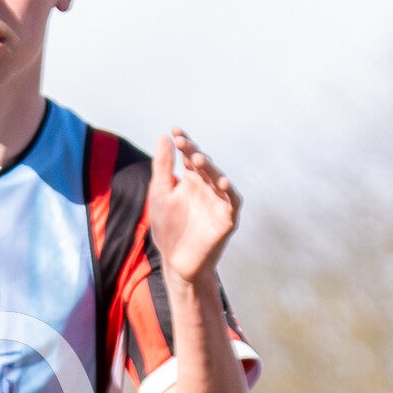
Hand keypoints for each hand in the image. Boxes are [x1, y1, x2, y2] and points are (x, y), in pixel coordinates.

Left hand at [149, 128, 241, 285]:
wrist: (177, 262)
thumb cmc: (168, 228)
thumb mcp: (160, 194)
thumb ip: (162, 167)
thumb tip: (164, 136)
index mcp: (191, 179)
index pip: (190, 155)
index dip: (184, 142)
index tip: (175, 130)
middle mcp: (207, 186)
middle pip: (205, 165)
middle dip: (194, 153)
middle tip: (183, 145)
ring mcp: (219, 201)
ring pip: (219, 179)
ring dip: (211, 169)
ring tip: (198, 159)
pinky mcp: (227, 218)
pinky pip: (232, 202)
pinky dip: (230, 192)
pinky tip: (224, 182)